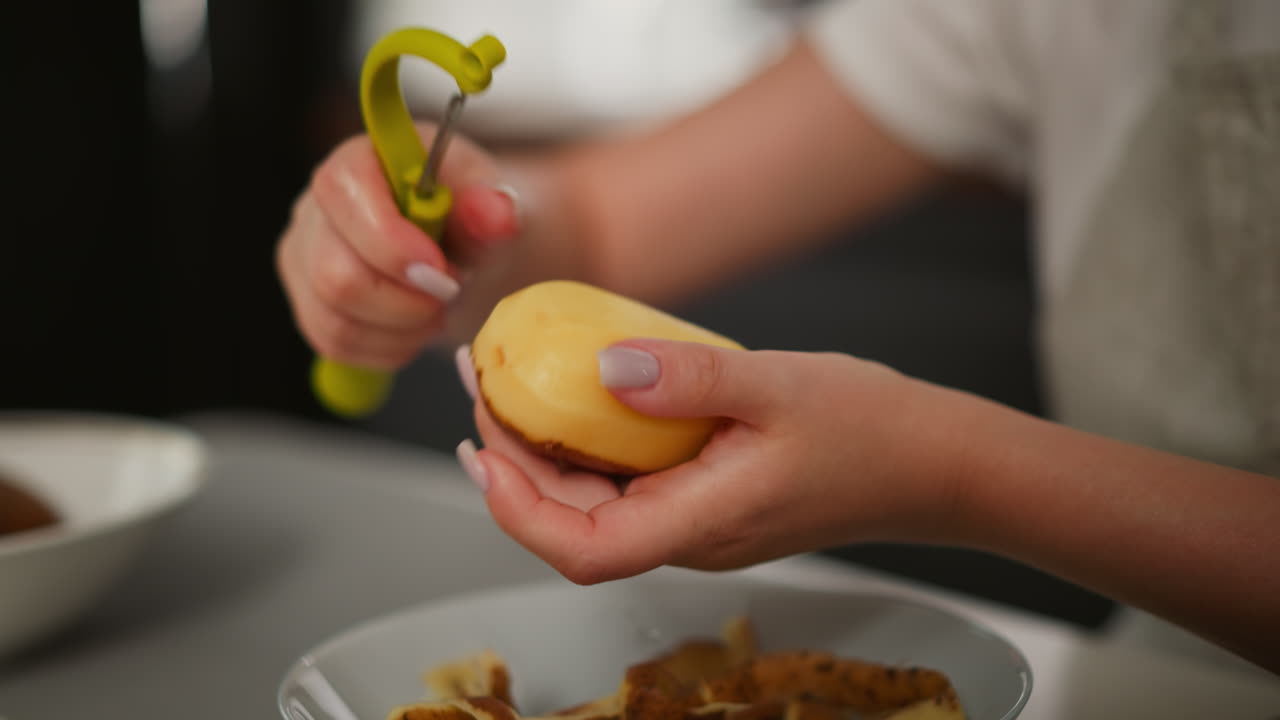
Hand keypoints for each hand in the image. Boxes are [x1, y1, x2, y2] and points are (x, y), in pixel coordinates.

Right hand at [277, 125, 519, 369]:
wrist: (463, 244)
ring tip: (438, 310)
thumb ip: (494, 208)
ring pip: (336, 321)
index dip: (389, 241)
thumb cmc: (470, 214)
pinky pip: (337, 344)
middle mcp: (314, 208)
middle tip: (450, 294)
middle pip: (335, 275)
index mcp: (357, 161)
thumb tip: (496, 214)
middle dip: (406, 302)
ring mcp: (303, 259)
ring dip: (403, 330)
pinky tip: (417, 327)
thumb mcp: (492, 201)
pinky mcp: (308, 303)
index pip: (343, 191)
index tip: (442, 269)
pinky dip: (389, 348)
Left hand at [453, 340, 967, 584]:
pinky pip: (629, 483)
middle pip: (574, 524)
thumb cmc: (874, 431)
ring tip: (514, 385)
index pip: (585, 549)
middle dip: (515, 464)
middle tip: (484, 386)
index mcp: (704, 523)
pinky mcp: (708, 499)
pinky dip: (591, 445)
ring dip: (547, 452)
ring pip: (597, 504)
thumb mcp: (780, 385)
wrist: (935, 464)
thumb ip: (690, 379)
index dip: (517, 507)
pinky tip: (581, 396)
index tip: (484, 446)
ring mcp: (700, 522)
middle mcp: (692, 535)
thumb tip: (604, 366)